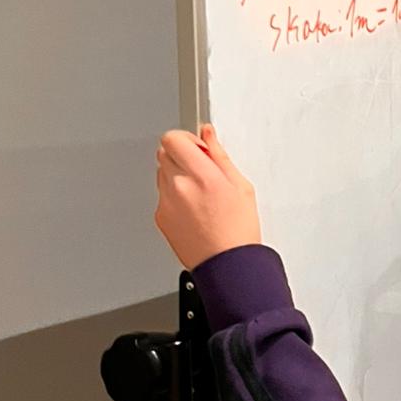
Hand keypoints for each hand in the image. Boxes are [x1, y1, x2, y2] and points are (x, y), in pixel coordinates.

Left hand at [155, 124, 261, 270]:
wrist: (227, 266)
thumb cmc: (238, 232)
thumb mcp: (240, 186)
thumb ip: (219, 155)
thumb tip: (208, 135)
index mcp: (202, 176)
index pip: (173, 138)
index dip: (185, 139)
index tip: (196, 146)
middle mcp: (179, 187)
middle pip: (165, 152)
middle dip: (182, 156)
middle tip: (202, 170)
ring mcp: (166, 202)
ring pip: (162, 173)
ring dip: (177, 175)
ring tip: (201, 194)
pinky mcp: (160, 216)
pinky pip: (162, 195)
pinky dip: (174, 196)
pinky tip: (194, 209)